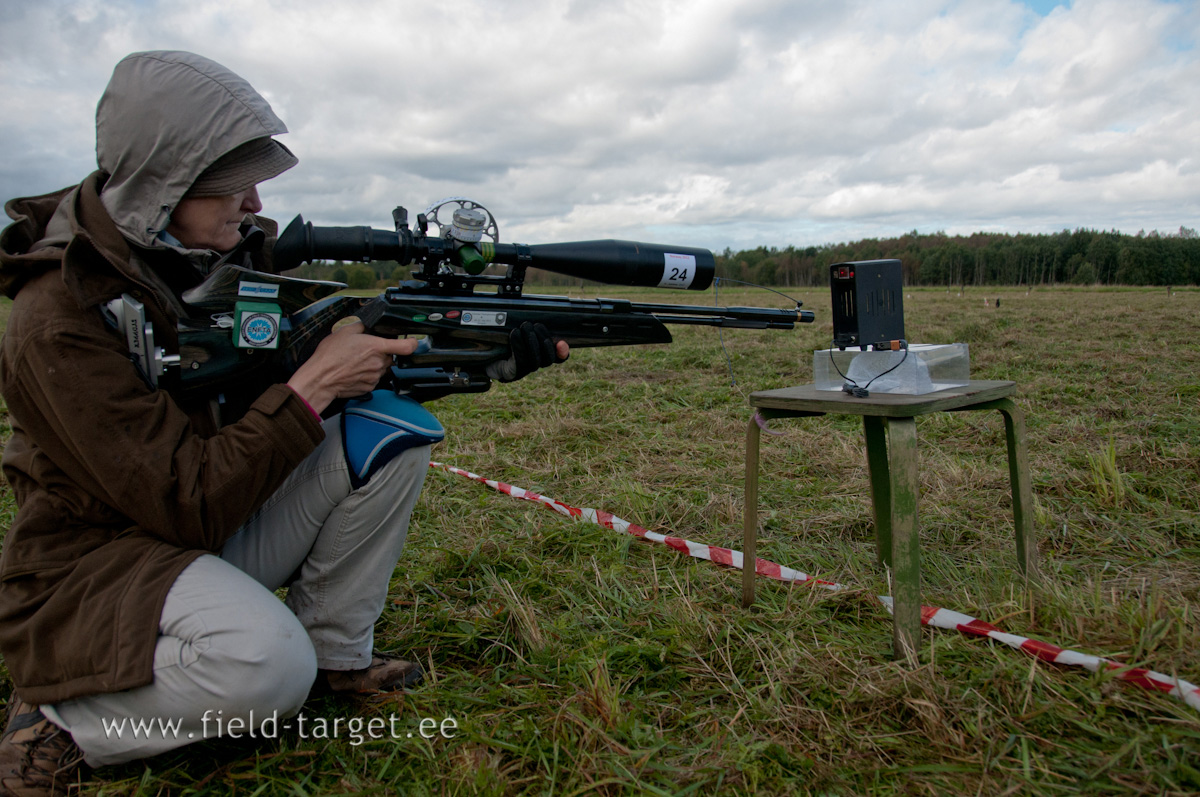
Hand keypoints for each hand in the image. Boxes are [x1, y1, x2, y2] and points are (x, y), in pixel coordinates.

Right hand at [287, 322, 417, 413]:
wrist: (320, 378)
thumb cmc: (330, 356)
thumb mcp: (345, 331)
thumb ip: (363, 326)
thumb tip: (370, 325)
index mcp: (376, 347)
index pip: (407, 346)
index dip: (412, 342)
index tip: (410, 341)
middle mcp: (379, 363)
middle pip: (390, 356)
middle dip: (382, 352)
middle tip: (364, 350)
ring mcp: (375, 377)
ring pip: (382, 367)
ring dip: (374, 363)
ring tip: (356, 361)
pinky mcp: (369, 387)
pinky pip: (374, 378)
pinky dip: (367, 374)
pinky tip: (354, 371)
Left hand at [485, 322, 569, 382]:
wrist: (479, 352)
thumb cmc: (499, 338)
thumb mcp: (515, 329)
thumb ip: (528, 325)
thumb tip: (537, 316)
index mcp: (539, 354)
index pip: (558, 357)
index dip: (563, 352)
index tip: (562, 342)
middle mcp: (534, 364)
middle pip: (549, 359)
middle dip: (544, 339)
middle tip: (534, 325)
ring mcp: (523, 371)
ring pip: (536, 361)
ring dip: (531, 341)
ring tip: (524, 327)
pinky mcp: (512, 373)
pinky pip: (521, 361)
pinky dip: (519, 346)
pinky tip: (514, 334)